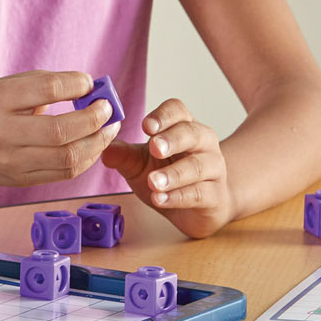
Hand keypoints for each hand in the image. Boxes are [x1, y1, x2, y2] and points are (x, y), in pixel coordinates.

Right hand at [0, 71, 121, 188]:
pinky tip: (93, 145)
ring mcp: (12, 161)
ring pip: (67, 157)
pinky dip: (87, 158)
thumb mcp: (8, 86)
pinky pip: (65, 173)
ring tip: (108, 129)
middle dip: (94, 118)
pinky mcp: (21, 180)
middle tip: (108, 109)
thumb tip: (90, 86)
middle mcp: (3, 133)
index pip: (46, 90)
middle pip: (60, 131)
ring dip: (97, 142)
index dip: (75, 85)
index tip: (88, 83)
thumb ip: (47, 83)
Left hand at [101, 98, 234, 237]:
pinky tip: (160, 199)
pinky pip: (199, 193)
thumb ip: (123, 155)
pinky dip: (178, 197)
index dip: (163, 115)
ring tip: (154, 182)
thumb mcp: (139, 163)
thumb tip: (104, 150)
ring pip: (197, 166)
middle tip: (154, 147)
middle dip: (172, 139)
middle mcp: (202, 144)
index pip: (178, 111)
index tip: (146, 126)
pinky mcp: (215, 195)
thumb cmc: (166, 175)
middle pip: (192, 133)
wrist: (194, 209)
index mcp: (183, 127)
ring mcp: (213, 169)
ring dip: (174, 174)